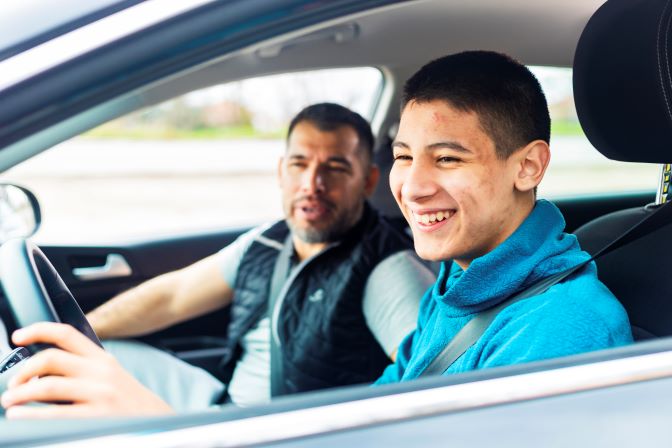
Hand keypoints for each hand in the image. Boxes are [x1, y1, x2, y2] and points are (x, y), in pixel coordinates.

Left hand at [0, 322, 173, 418]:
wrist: (157, 422)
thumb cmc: (128, 403)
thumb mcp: (111, 376)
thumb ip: (84, 368)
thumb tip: (42, 371)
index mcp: (102, 358)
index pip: (66, 334)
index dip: (38, 330)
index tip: (18, 336)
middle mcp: (101, 371)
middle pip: (50, 358)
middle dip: (23, 370)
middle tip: (11, 383)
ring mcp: (100, 393)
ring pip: (47, 386)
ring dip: (19, 393)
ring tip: (9, 402)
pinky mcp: (97, 416)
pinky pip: (54, 414)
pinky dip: (30, 415)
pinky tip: (20, 416)